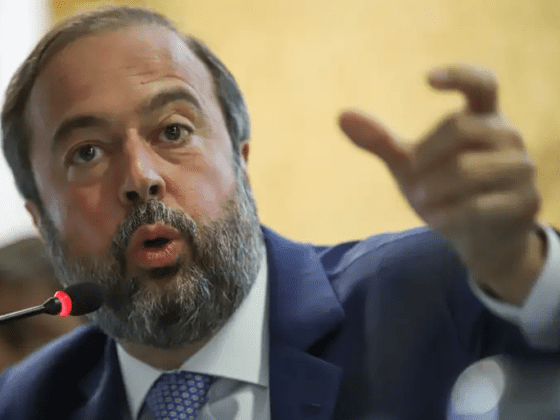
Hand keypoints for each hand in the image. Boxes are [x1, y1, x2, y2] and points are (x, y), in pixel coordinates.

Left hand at [339, 65, 544, 304]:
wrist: (481, 238)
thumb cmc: (445, 191)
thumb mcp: (410, 166)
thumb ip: (381, 141)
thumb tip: (341, 116)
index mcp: (484, 118)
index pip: (481, 83)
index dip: (458, 75)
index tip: (426, 80)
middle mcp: (508, 136)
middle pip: (460, 126)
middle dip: (426, 153)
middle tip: (412, 175)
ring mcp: (522, 169)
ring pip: (469, 169)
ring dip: (435, 188)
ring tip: (422, 201)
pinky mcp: (525, 202)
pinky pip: (480, 206)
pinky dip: (449, 215)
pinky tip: (437, 221)